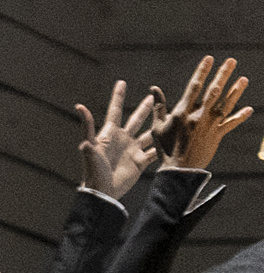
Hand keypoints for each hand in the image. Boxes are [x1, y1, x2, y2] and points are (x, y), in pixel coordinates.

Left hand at [72, 80, 168, 199]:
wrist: (103, 190)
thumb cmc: (92, 169)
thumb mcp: (89, 146)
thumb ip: (87, 127)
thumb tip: (79, 106)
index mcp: (110, 133)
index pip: (115, 110)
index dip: (118, 96)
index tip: (122, 82)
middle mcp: (123, 139)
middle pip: (136, 119)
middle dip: (144, 108)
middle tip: (153, 96)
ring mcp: (132, 150)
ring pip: (148, 133)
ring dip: (157, 124)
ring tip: (169, 116)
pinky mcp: (140, 161)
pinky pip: (155, 152)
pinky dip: (164, 146)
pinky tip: (175, 140)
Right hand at [165, 57, 254, 171]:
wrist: (179, 169)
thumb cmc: (166, 147)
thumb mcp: (158, 126)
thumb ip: (159, 106)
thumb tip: (154, 88)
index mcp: (183, 111)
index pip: (194, 86)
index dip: (202, 71)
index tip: (209, 58)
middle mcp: (198, 116)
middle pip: (213, 91)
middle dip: (222, 74)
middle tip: (232, 61)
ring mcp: (210, 126)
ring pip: (225, 105)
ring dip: (236, 91)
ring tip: (244, 78)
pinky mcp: (217, 136)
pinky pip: (231, 124)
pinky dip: (240, 117)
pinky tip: (250, 109)